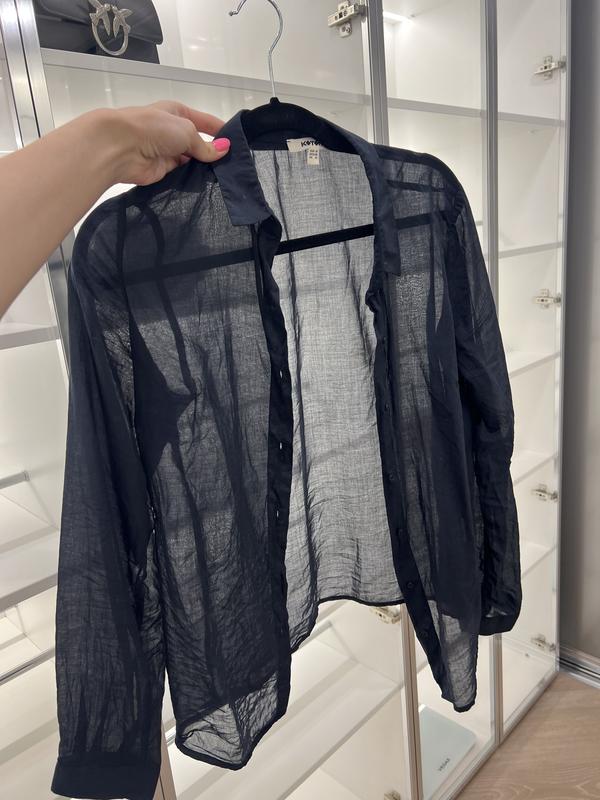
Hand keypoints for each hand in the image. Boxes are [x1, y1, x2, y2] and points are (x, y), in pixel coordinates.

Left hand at [97, 100, 230, 186]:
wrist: (122, 147)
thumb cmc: (155, 128)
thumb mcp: (187, 131)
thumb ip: (206, 145)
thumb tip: (224, 150)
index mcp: (177, 113)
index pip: (204, 121)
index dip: (220, 130)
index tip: (238, 142)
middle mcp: (172, 131)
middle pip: (198, 142)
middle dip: (213, 152)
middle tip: (234, 164)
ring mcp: (167, 151)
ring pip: (191, 160)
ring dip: (203, 167)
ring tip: (223, 175)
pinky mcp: (162, 170)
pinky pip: (182, 174)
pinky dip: (191, 178)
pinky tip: (206, 184)